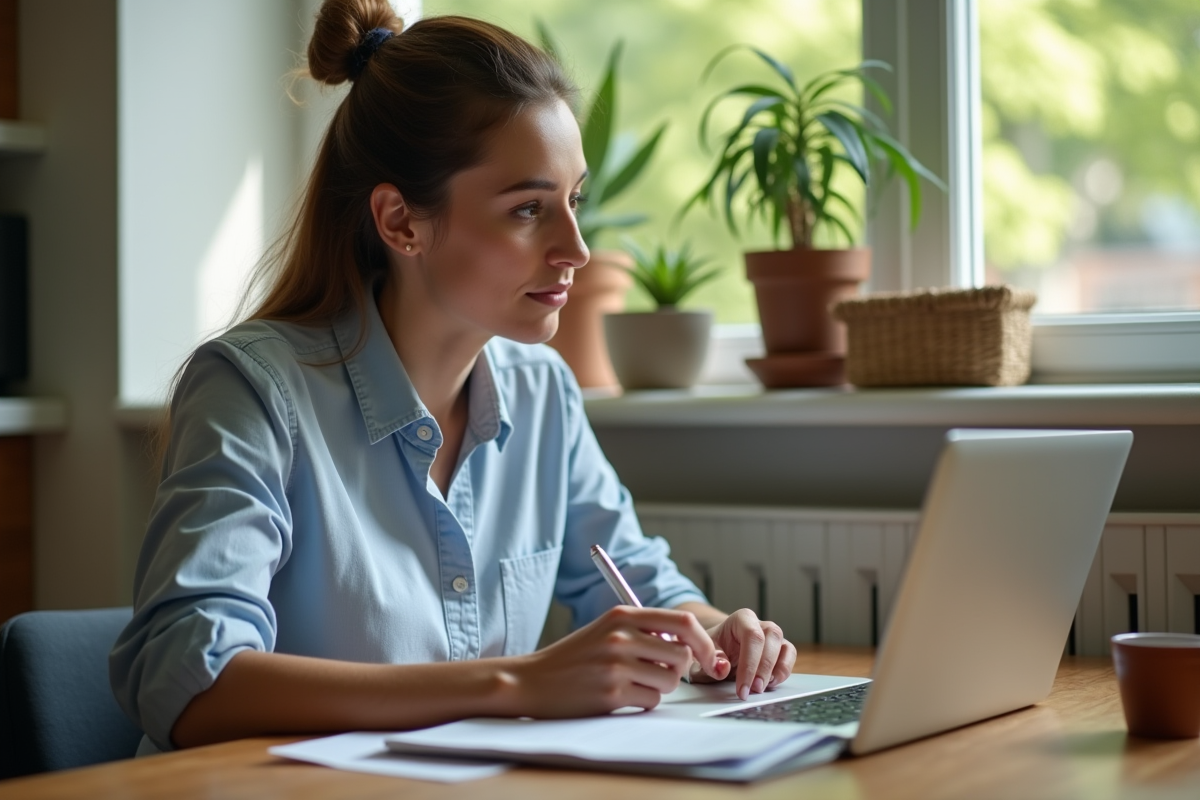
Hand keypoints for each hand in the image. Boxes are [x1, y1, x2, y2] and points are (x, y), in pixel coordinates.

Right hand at [505, 606, 728, 717]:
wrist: (532, 680)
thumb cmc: (573, 657)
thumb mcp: (605, 629)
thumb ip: (643, 629)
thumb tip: (688, 641)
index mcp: (622, 616)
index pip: (683, 621)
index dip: (703, 641)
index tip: (707, 656)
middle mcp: (621, 636)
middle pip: (681, 654)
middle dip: (678, 669)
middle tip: (659, 673)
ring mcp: (617, 665)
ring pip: (670, 681)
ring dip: (659, 687)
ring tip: (633, 683)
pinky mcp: (612, 693)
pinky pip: (651, 701)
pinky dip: (643, 702)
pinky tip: (620, 696)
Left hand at [691, 608, 795, 700]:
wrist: (718, 649)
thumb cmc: (711, 650)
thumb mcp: (703, 654)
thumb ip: (710, 660)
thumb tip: (724, 667)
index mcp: (740, 619)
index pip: (751, 635)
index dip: (749, 664)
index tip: (742, 688)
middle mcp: (760, 624)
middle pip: (771, 638)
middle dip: (763, 668)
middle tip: (754, 690)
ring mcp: (772, 636)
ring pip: (785, 646)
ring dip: (777, 670)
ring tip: (762, 688)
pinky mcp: (780, 648)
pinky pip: (790, 655)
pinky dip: (783, 671)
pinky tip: (771, 683)